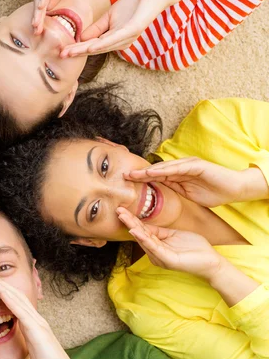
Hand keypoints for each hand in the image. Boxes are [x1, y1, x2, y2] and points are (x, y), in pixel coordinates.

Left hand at [0, 272, 95, 358]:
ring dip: (0, 285)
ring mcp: (38, 324)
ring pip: (16, 298)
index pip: (15, 304)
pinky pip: (20, 310)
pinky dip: (7, 298)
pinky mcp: (38, 330)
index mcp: (33, 328)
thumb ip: (29, 351)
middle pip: (15, 296)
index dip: (2, 293)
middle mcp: (36, 321)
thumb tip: (25, 353)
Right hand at [60, 0, 166, 56]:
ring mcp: (126, 38)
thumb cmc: (133, 5)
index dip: (76, 48)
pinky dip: (102, 44)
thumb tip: (81, 38)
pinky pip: (115, 39)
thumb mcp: (109, 17)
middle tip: (61, 55)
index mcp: (113, 40)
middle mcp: (119, 43)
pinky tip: (91, 48)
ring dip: (85, 50)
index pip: (91, 45)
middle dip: (77, 52)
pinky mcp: (132, 30)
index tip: (61, 51)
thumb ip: (96, 28)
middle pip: (94, 48)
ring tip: (70, 52)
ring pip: (101, 46)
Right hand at [117, 207, 224, 279]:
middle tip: (118, 210)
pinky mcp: (168, 260)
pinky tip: (136, 230)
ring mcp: (160, 257)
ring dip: (133, 227)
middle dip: (128, 222)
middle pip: (140, 234)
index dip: (132, 220)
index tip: (122, 210)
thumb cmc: (195, 248)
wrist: (211, 261)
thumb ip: (159, 231)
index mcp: (156, 247)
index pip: (142, 231)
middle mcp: (155, 254)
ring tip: (124, 217)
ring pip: (144, 240)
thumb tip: (144, 225)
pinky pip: (154, 247)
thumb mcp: (174, 235)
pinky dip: (144, 238)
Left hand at [125, 158, 261, 207]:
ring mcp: (188, 164)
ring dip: (148, 171)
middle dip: (140, 173)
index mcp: (178, 174)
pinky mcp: (196, 165)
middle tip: (124, 176)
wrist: (235, 189)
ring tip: (134, 174)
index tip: (127, 183)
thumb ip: (175, 189)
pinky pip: (177, 168)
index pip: (156, 176)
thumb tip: (159, 193)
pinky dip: (164, 170)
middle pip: (156, 170)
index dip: (142, 179)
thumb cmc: (214, 193)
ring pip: (164, 168)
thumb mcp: (188, 194)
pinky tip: (153, 173)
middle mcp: (181, 167)